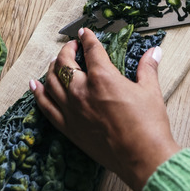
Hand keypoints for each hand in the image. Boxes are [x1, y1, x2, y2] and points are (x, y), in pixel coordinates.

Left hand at [30, 28, 180, 190]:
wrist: (142, 158)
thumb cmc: (148, 125)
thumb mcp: (151, 91)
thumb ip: (148, 69)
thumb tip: (154, 52)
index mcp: (103, 78)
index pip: (90, 50)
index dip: (87, 38)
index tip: (84, 33)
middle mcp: (82, 91)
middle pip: (64, 63)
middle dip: (67, 50)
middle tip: (72, 47)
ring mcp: (72, 110)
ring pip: (51, 81)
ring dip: (52, 68)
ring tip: (56, 62)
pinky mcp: (69, 128)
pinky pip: (46, 106)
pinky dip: (38, 93)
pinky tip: (35, 85)